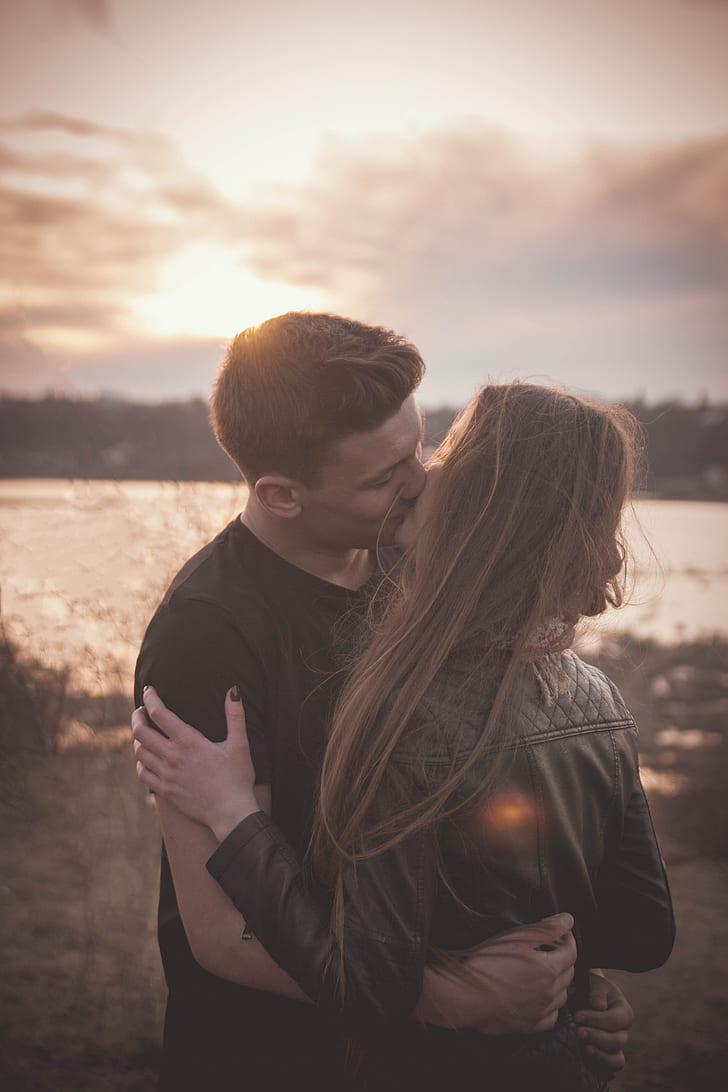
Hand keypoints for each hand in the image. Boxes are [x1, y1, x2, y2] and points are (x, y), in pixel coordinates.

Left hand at [132, 685, 258, 840]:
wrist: (230, 813)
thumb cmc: (237, 778)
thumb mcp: (240, 744)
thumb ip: (235, 716)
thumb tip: (234, 690)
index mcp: (189, 741)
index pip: (160, 713)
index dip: (151, 698)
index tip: (149, 690)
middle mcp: (173, 757)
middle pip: (141, 732)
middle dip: (138, 717)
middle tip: (141, 711)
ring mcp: (166, 775)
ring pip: (139, 752)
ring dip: (138, 739)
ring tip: (143, 732)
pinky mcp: (165, 791)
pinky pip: (143, 774)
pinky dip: (140, 763)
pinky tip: (146, 759)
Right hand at [418, 914, 575, 1033]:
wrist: (466, 995)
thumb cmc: (488, 963)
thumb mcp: (516, 938)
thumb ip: (546, 929)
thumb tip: (568, 920)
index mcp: (549, 969)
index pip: (571, 952)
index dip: (568, 939)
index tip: (563, 932)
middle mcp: (550, 992)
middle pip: (569, 973)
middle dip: (565, 958)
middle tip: (553, 948)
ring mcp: (541, 1011)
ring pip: (562, 996)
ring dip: (559, 982)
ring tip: (547, 972)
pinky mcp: (529, 1026)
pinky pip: (551, 1017)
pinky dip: (551, 1006)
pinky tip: (541, 998)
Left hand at [573, 971, 632, 1073]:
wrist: (585, 995)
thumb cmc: (591, 987)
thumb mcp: (595, 983)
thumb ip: (598, 991)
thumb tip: (599, 1006)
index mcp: (624, 1012)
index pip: (615, 1020)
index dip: (597, 1020)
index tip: (577, 1016)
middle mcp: (623, 1032)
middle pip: (617, 1041)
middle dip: (597, 1038)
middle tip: (578, 1032)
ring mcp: (616, 1047)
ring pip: (617, 1060)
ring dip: (601, 1057)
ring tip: (585, 1049)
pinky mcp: (606, 1057)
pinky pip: (609, 1070)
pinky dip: (601, 1069)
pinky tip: (589, 1064)